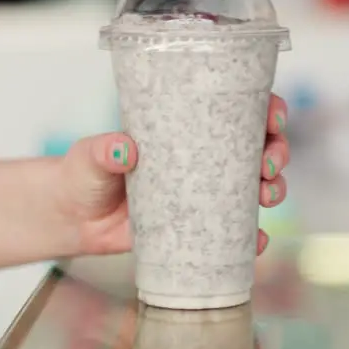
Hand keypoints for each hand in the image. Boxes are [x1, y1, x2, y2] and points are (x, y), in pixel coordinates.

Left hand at [56, 95, 290, 256]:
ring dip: (273, 188)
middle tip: (268, 165)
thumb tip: (122, 149)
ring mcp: (204, 192)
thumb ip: (104, 151)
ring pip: (256, 185)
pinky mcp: (199, 226)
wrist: (72, 218)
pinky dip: (254, 234)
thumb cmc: (83, 174)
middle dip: (276, 152)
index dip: (267, 110)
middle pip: (258, 147)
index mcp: (186, 126)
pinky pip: (236, 229)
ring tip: (266, 196)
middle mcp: (204, 157)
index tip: (274, 117)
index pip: (238, 110)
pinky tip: (259, 239)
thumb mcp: (91, 156)